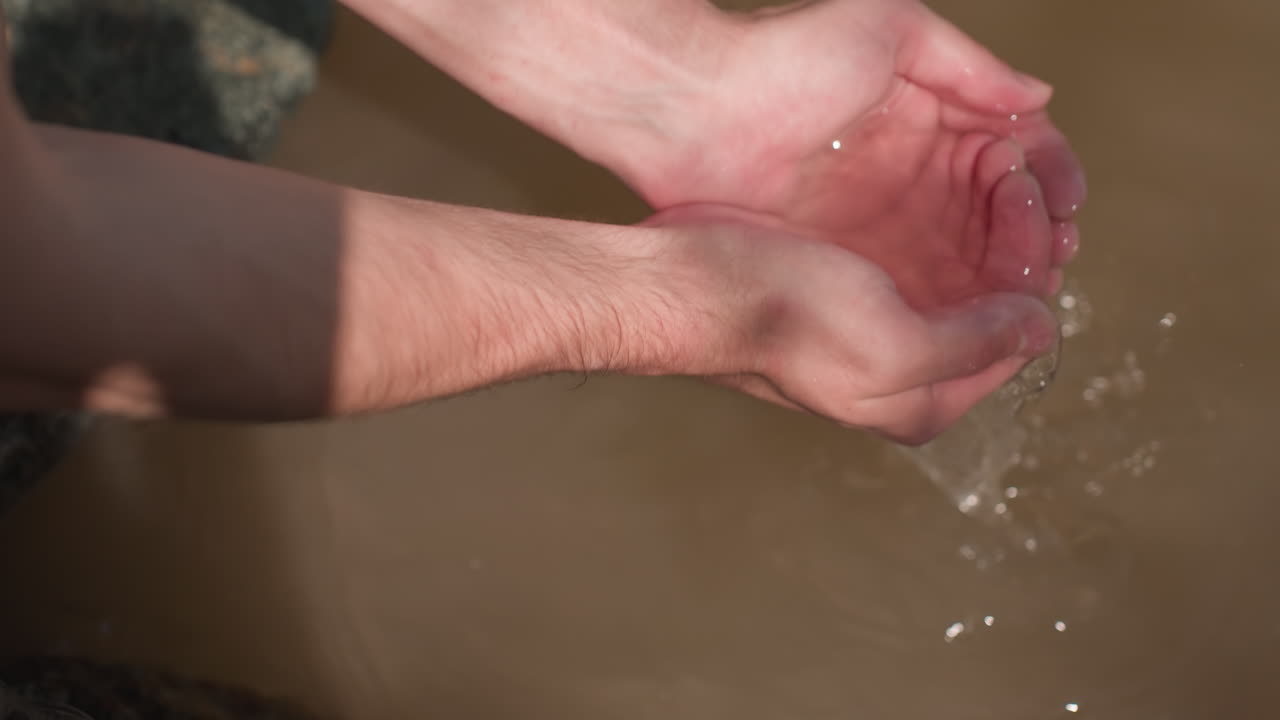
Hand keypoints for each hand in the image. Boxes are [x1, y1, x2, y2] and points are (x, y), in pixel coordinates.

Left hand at [618, 0, 1086, 306]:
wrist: (691, 114)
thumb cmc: (780, 59)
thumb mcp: (885, 30)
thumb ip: (966, 64)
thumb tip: (1037, 97)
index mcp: (930, 117)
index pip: (1012, 154)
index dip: (1047, 178)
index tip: (1067, 201)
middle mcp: (913, 174)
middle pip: (999, 214)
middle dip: (1036, 231)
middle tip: (1055, 250)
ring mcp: (884, 221)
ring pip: (967, 254)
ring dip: (1006, 269)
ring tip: (1032, 279)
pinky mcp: (851, 258)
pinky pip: (919, 285)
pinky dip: (956, 297)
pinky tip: (980, 304)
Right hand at [647, 207, 1057, 443]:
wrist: (689, 279)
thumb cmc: (781, 315)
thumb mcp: (891, 347)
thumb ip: (973, 344)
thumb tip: (1041, 328)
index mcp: (922, 402)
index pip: (1016, 341)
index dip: (1034, 272)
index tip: (1032, 207)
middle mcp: (905, 372)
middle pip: (991, 305)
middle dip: (1014, 238)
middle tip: (1010, 171)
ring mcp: (875, 327)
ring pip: (960, 271)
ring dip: (983, 215)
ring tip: (990, 158)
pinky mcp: (849, 286)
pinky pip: (921, 250)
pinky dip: (946, 209)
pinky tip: (950, 167)